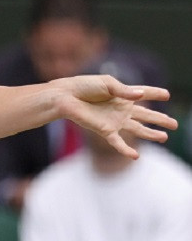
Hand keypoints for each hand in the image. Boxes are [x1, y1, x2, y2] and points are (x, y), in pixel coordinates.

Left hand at [56, 75, 176, 158]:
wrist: (65, 97)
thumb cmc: (83, 86)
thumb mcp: (107, 84)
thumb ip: (124, 91)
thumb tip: (140, 95)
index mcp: (122, 95)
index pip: (143, 94)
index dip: (154, 93)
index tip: (167, 94)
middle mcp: (121, 109)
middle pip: (145, 115)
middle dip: (160, 119)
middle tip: (175, 124)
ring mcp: (114, 120)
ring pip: (137, 129)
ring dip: (151, 134)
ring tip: (165, 137)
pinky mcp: (105, 130)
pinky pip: (118, 142)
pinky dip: (126, 150)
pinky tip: (136, 156)